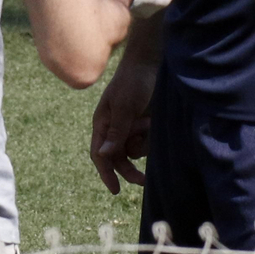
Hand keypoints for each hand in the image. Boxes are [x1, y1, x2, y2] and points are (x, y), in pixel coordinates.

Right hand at [89, 57, 158, 194]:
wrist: (152, 64)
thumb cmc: (132, 82)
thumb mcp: (123, 107)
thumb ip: (116, 132)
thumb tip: (103, 155)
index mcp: (102, 124)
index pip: (100, 155)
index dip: (106, 173)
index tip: (116, 190)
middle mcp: (115, 129)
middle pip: (119, 159)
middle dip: (130, 170)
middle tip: (145, 180)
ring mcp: (131, 128)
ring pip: (135, 151)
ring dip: (144, 142)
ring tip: (149, 121)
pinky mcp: (146, 126)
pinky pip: (148, 143)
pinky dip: (151, 136)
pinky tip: (154, 120)